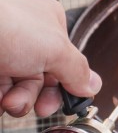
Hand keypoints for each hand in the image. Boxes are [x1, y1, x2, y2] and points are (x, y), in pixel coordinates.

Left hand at [0, 0, 101, 117]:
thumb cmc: (3, 24)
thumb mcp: (54, 49)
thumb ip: (76, 70)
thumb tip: (93, 85)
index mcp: (49, 26)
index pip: (65, 63)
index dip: (65, 86)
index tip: (64, 104)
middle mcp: (24, 39)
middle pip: (39, 80)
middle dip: (35, 97)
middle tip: (34, 107)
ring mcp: (0, 53)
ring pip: (14, 89)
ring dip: (13, 101)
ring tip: (5, 100)